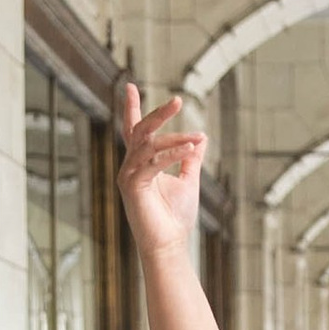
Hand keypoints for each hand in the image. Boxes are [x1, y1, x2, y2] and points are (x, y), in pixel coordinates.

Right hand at [116, 81, 204, 264]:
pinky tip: (190, 148)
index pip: (134, 130)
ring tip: (197, 138)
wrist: (168, 244)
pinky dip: (172, 154)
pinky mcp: (131, 186)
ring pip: (149, 145)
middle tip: (178, 100)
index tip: (130, 86)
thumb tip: (201, 137)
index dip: (131, 107)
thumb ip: (191, 158)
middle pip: (141, 130)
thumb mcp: (188, 180)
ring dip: (175, 139)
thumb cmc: (175, 216)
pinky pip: (152, 162)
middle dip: (159, 114)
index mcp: (140, 163)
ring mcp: (127, 175)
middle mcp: (130, 166)